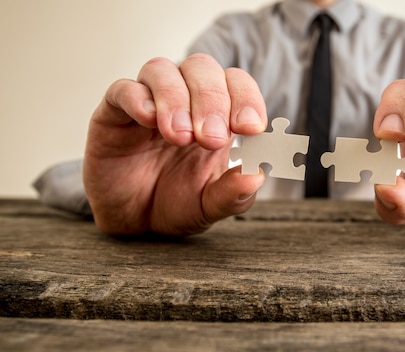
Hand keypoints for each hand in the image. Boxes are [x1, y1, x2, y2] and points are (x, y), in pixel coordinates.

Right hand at [83, 54, 266, 234]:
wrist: (133, 221)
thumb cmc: (178, 202)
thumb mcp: (211, 205)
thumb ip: (234, 193)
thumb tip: (256, 176)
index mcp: (219, 114)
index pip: (237, 84)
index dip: (247, 98)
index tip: (251, 128)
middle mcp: (185, 99)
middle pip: (202, 68)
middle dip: (213, 100)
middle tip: (213, 139)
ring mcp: (149, 102)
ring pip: (163, 70)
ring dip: (176, 98)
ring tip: (180, 136)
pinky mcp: (113, 113)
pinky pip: (123, 89)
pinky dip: (138, 99)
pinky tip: (149, 121)